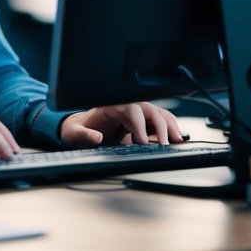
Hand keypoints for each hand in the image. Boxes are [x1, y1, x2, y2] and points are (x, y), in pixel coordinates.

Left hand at [59, 103, 183, 146]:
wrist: (77, 129)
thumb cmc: (76, 129)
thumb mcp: (74, 132)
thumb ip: (84, 135)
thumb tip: (97, 138)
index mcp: (110, 107)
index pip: (131, 109)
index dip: (139, 124)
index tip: (142, 141)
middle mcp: (124, 108)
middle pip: (148, 110)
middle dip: (159, 125)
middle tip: (166, 143)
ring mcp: (133, 115)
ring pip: (156, 114)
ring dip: (168, 125)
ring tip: (177, 139)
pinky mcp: (138, 123)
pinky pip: (156, 122)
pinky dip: (167, 128)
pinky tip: (175, 137)